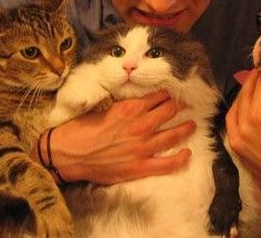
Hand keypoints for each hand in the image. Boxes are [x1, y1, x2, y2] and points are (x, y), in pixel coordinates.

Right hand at [47, 90, 195, 184]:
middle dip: (179, 107)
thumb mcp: (104, 108)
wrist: (68, 154)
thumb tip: (137, 103)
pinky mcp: (140, 167)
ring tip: (192, 125)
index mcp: (130, 108)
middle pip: (169, 111)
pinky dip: (180, 159)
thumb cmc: (81, 129)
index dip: (168, 94)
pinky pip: (167, 164)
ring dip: (186, 128)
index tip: (174, 93)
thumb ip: (124, 106)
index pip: (158, 96)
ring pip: (173, 134)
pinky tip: (187, 154)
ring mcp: (142, 147)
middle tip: (186, 106)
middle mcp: (140, 125)